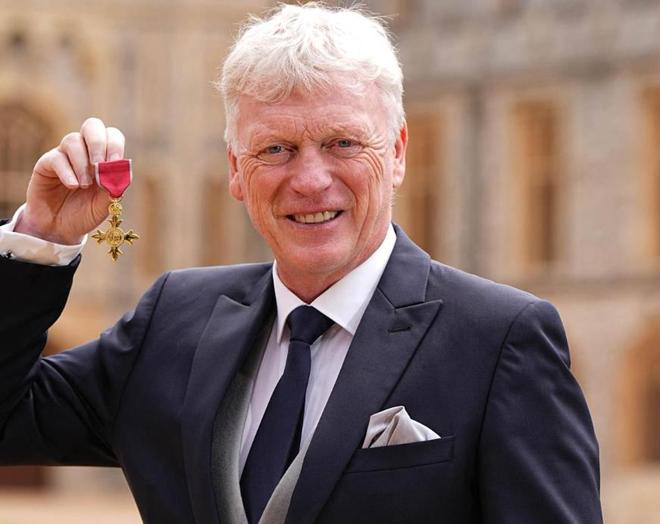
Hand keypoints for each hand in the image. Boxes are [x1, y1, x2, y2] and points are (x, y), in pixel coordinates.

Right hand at [15, 117, 125, 244]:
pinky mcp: (46, 164)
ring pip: (72, 140)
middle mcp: (84, 151)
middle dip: (98, 143)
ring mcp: (64, 155)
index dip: (115, 144)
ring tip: (84, 185)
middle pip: (92, 126)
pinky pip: (56, 158)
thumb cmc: (85, 214)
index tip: (115, 162)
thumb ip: (114, 188)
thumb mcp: (105, 205)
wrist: (60, 230)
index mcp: (104, 158)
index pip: (112, 136)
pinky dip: (68, 172)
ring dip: (82, 163)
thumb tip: (123, 170)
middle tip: (99, 165)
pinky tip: (73, 186)